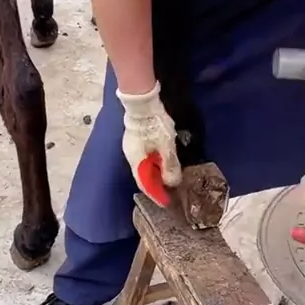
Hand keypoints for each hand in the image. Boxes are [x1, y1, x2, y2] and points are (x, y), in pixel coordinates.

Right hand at [117, 82, 181, 205]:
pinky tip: (162, 162)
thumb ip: (169, 165)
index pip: (145, 184)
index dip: (156, 194)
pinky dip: (153, 164)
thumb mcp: (166, 146)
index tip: (167, 202)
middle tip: (170, 190)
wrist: (142, 102)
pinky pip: (144, 158)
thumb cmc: (154, 125)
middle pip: (144, 176)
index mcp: (137, 161)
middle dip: (157, 185)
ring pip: (144, 167)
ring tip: (168, 178)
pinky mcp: (135, 141)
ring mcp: (131, 148)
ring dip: (156, 173)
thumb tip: (172, 182)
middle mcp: (131, 157)